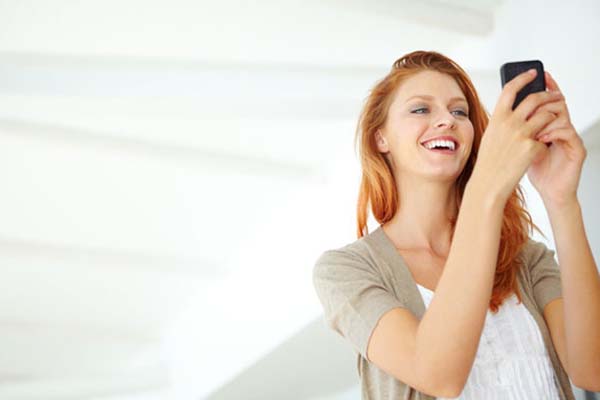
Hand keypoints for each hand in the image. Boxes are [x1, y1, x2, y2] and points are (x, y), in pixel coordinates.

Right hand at [471, 69, 560, 203]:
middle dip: (548, 94)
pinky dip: (546, 139)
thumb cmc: (488, 162)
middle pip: (534, 98)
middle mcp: (509, 123)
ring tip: (555, 117)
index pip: (511, 89)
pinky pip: (545, 137)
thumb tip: (516, 110)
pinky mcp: (532, 146)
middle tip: (555, 95)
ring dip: (553, 114)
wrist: (489, 182)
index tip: (532, 73)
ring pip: (546, 115)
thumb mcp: (491, 136)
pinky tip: (542, 145)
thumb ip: (503, 121)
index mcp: (497, 118)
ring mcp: (521, 134)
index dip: (523, 78)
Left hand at [526, 71, 586, 205]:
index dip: (544, 86)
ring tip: (531, 127)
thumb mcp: (521, 145)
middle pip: (557, 103)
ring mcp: (571, 138)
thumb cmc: (534, 169)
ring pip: (563, 116)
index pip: (548, 101)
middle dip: (545, 97)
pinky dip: (552, 133)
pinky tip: (540, 137)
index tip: (534, 73)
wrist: (549, 191)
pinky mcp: (578, 150)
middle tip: (534, 95)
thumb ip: (518, 128)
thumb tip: (503, 111)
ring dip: (545, 118)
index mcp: (548, 125)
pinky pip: (568, 133)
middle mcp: (562, 129)